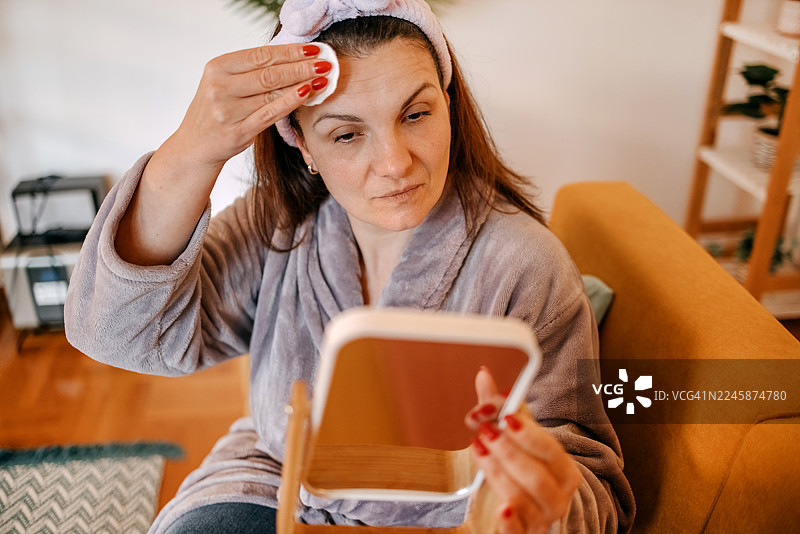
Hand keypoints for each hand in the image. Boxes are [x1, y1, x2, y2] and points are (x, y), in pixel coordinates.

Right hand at [117, 43, 330, 264]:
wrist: (195, 145)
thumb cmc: (217, 110)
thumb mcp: (225, 83)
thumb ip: (251, 71)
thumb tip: (292, 58)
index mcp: (217, 68)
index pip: (260, 54)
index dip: (289, 51)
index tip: (312, 49)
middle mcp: (220, 87)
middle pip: (269, 72)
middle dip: (301, 66)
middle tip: (325, 62)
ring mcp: (228, 110)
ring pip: (272, 92)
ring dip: (302, 82)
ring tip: (323, 77)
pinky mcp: (239, 131)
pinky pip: (271, 113)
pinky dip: (291, 102)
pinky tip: (308, 93)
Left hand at [468, 368, 582, 533]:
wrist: (530, 508)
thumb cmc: (525, 468)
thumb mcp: (515, 437)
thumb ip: (499, 408)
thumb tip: (483, 375)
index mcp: (564, 469)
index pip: (550, 450)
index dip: (528, 433)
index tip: (507, 418)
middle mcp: (558, 495)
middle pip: (536, 475)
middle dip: (508, 451)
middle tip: (484, 432)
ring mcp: (541, 517)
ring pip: (523, 498)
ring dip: (499, 473)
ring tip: (479, 451)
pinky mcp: (524, 532)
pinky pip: (519, 532)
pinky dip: (510, 522)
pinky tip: (501, 509)